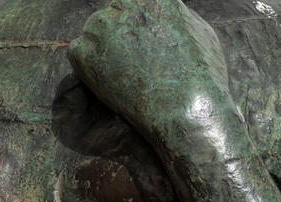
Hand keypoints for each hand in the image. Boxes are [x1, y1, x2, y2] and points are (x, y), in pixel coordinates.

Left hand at [68, 0, 233, 135]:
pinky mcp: (84, 54)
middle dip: (119, 34)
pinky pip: (78, 52)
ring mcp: (101, 28)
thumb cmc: (202, 77)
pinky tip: (105, 80)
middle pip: (113, 14)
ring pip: (93, 31)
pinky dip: (87, 65)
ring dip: (102, 49)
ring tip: (119, 73)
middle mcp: (125, 3)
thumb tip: (168, 15)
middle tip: (128, 61)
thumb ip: (176, 18)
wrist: (185, 111)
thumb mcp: (200, 32)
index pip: (134, 4)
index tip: (141, 45)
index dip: (137, 25)